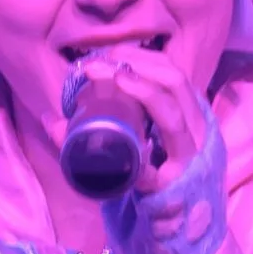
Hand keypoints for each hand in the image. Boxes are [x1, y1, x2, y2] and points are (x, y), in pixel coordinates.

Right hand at [80, 43, 213, 194]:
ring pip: (177, 74)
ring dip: (144, 58)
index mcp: (186, 156)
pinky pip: (176, 75)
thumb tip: (52, 123)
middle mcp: (200, 132)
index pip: (171, 115)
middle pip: (177, 84)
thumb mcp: (129, 185)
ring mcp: (200, 116)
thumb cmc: (156, 192)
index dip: (146, 92)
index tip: (116, 77)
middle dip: (140, 65)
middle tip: (103, 61)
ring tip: (110, 54)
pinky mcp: (194, 106)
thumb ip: (93, 161)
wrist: (189, 199)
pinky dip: (151, 62)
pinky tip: (127, 58)